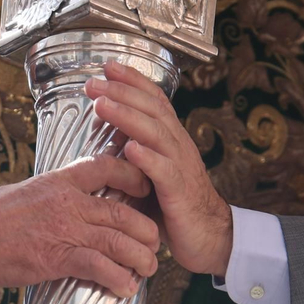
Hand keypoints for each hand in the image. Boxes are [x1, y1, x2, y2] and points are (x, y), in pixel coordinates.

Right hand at [0, 154, 160, 297]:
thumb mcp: (27, 193)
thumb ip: (55, 196)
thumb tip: (70, 201)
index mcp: (60, 181)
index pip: (106, 167)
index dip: (133, 176)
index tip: (145, 188)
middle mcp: (69, 202)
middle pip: (124, 212)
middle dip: (147, 230)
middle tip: (153, 244)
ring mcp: (66, 229)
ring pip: (121, 240)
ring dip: (141, 259)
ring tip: (147, 269)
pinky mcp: (59, 257)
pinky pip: (102, 267)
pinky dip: (120, 279)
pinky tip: (126, 288)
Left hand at [86, 61, 232, 275]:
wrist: (210, 237)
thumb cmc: (175, 205)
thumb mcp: (151, 172)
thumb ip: (131, 151)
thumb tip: (102, 132)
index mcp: (171, 139)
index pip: (154, 100)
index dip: (133, 81)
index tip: (109, 66)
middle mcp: (178, 146)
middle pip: (152, 109)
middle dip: (122, 91)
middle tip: (94, 82)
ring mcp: (180, 167)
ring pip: (156, 133)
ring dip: (128, 116)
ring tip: (102, 105)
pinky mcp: (180, 192)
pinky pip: (164, 171)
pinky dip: (147, 158)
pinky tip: (130, 148)